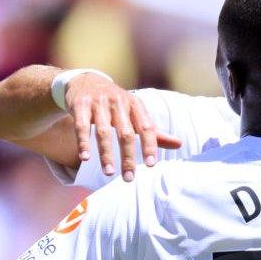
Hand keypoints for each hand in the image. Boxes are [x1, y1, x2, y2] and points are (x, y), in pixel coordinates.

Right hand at [65, 74, 181, 180]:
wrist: (86, 81)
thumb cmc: (117, 104)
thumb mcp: (136, 113)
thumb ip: (154, 131)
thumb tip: (179, 144)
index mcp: (135, 105)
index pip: (146, 127)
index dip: (150, 145)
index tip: (151, 165)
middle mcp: (119, 102)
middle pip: (125, 133)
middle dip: (127, 157)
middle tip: (129, 178)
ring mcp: (98, 103)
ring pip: (103, 131)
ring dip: (106, 154)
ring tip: (109, 173)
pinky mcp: (80, 104)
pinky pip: (81, 126)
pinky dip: (83, 142)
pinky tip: (85, 158)